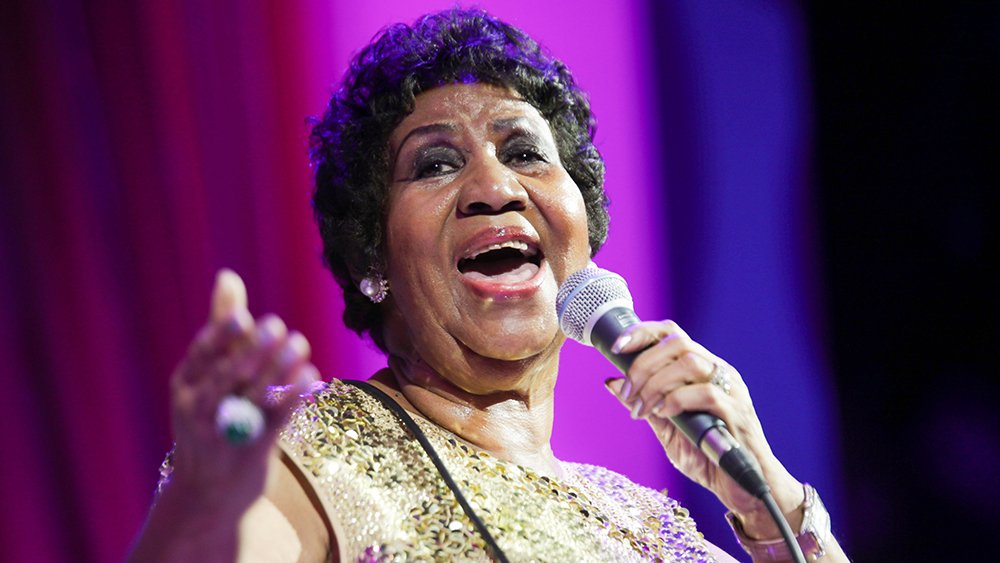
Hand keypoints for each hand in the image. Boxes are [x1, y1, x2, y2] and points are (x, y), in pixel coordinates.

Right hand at [166, 269, 318, 516]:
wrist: (207, 493)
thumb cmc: (212, 416)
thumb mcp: (207, 374)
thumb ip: (221, 326)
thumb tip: (228, 275)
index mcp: (185, 385)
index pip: (201, 356)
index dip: (222, 336)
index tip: (244, 316)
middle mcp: (199, 409)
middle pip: (226, 377)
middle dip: (251, 352)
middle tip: (276, 326)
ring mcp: (224, 433)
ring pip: (252, 398)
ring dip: (278, 370)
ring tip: (300, 343)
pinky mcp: (251, 453)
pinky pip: (275, 421)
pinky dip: (293, 397)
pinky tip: (311, 375)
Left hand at [605, 320, 804, 538]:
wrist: (742, 488)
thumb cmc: (706, 456)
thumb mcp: (665, 427)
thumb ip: (643, 403)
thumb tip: (612, 382)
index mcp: (702, 370)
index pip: (673, 334)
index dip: (643, 334)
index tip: (616, 348)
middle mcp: (718, 372)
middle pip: (678, 343)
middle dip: (644, 364)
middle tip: (629, 392)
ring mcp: (730, 389)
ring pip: (690, 363)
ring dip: (656, 383)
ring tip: (642, 408)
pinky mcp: (737, 411)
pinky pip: (705, 393)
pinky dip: (677, 400)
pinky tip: (664, 414)